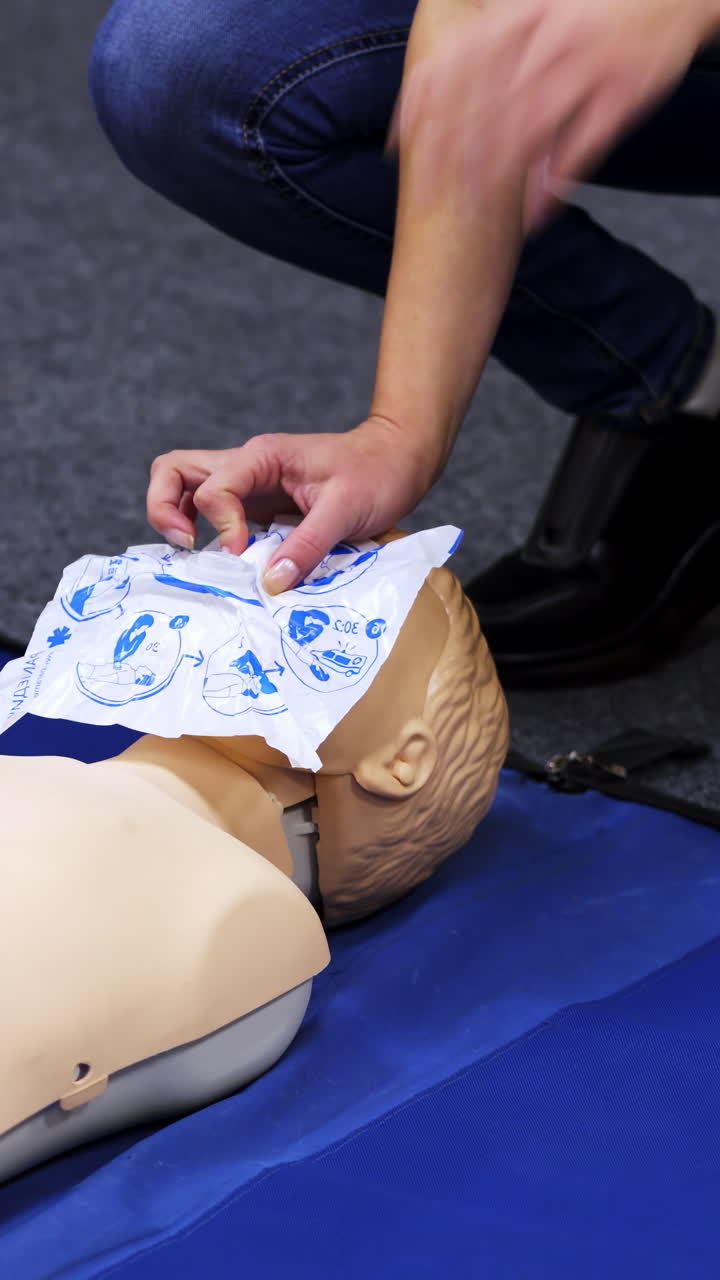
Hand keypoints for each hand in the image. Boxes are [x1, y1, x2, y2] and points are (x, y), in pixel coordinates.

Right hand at [146, 418, 432, 592]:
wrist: (397, 462)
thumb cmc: (376, 475)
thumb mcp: (346, 510)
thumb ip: (307, 546)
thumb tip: (270, 584)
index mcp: (262, 457)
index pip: (213, 488)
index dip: (221, 525)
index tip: (244, 552)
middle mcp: (247, 466)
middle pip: (174, 470)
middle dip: (165, 508)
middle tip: (187, 547)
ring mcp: (249, 486)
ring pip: (185, 489)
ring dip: (178, 519)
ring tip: (196, 555)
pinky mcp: (258, 507)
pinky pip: (214, 515)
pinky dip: (206, 536)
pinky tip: (225, 562)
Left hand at [394, 0, 717, 227]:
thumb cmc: (591, 10)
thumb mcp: (536, 11)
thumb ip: (492, 43)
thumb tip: (436, 76)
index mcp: (520, 18)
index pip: (456, 63)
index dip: (422, 107)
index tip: (399, 147)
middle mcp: (547, 42)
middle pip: (486, 104)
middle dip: (451, 154)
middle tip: (427, 195)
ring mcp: (584, 69)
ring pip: (530, 128)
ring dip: (497, 174)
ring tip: (471, 211)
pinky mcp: (620, 96)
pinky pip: (582, 147)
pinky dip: (555, 186)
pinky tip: (532, 219)